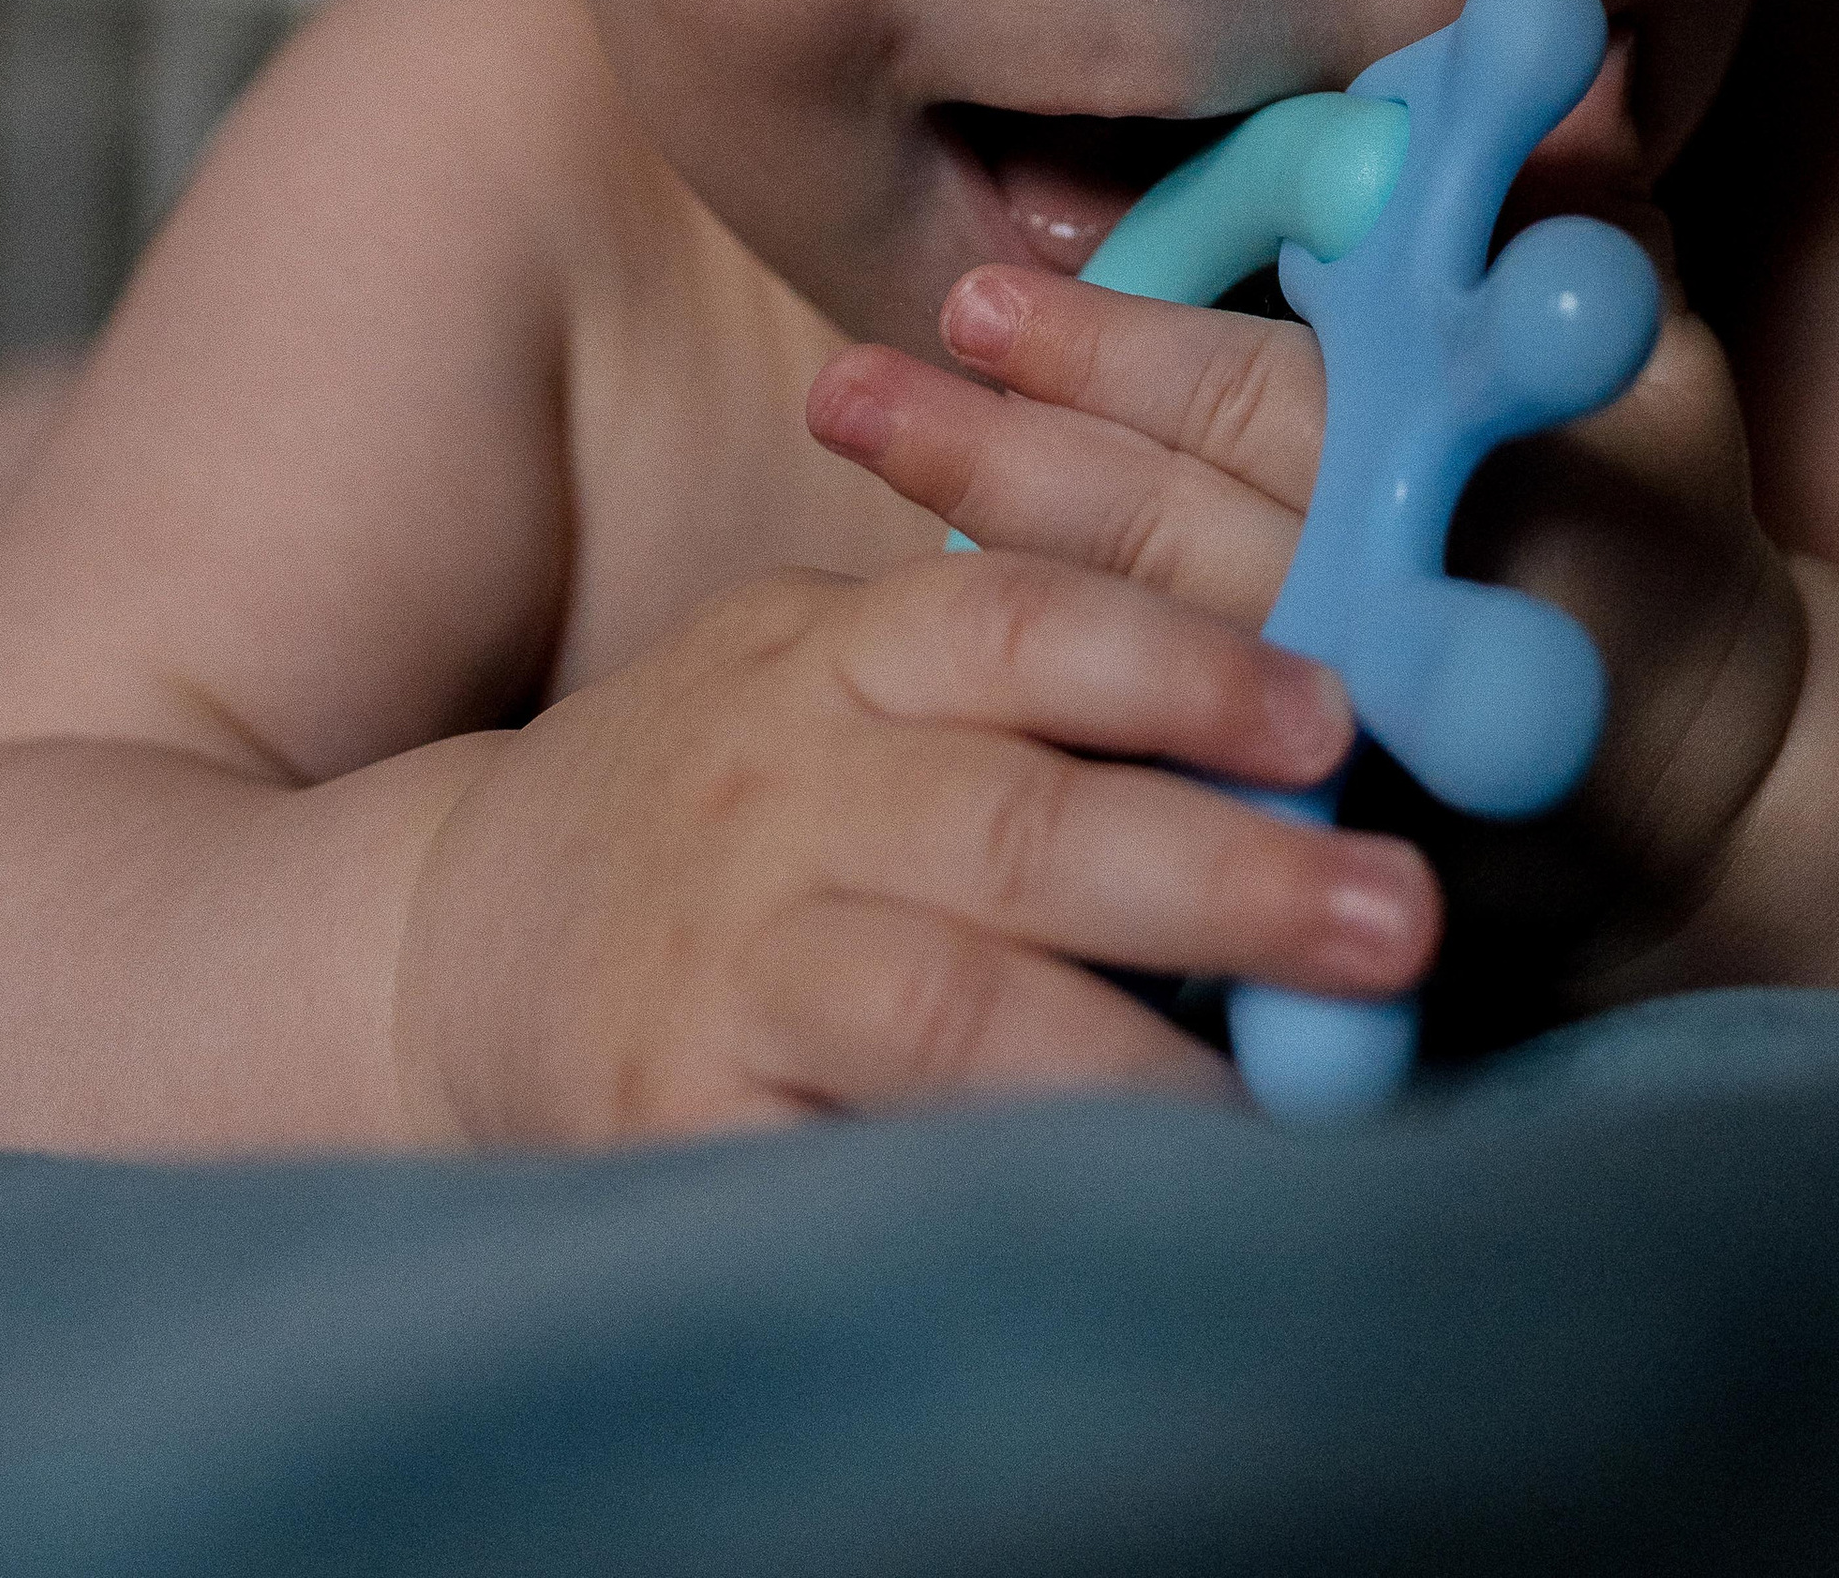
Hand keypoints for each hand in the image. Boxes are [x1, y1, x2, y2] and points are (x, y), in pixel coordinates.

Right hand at [392, 550, 1438, 1138]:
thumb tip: (1279, 669)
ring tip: (1291, 1112)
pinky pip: (859, 1163)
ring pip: (945, 1006)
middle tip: (1394, 916)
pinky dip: (997, 1192)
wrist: (444, 945)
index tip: (1333, 711)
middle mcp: (778, 795)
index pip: (1012, 620)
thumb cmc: (707, 799)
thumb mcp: (815, 666)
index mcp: (831, 661)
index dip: (1178, 660)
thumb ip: (990, 654)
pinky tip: (1117, 1218)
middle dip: (1219, 869)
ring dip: (1136, 1057)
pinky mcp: (679, 1123)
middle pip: (1013, 822)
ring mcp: (727, 964)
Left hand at [808, 245, 1807, 1035]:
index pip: (1264, 409)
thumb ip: (1588, 210)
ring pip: (1138, 660)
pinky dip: (1038, 719)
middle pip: (1170, 543)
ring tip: (856, 447)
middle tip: (848, 383)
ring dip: (985, 563)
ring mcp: (1358, 776)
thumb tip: (1574, 36)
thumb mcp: (1656, 367)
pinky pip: (1152, 792)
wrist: (1711, 807)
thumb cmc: (1664, 530)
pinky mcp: (1317, 879)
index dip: (1115, 355)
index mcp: (1482, 488)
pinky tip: (916, 660)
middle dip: (1000, 460)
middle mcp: (1406, 632)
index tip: (975, 296)